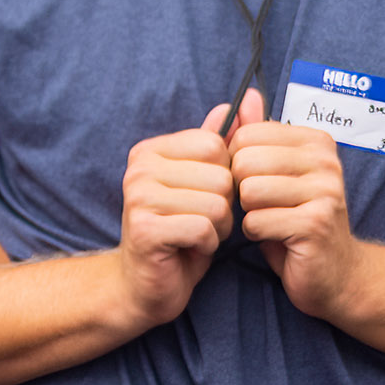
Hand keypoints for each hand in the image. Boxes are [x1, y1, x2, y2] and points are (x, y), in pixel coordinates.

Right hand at [109, 102, 235, 333]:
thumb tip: (246, 98)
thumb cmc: (179, 232)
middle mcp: (140, 168)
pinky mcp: (145, 229)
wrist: (144, 286)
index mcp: (151, 150)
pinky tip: (187, 249)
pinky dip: (205, 244)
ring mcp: (138, 197)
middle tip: (199, 222)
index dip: (224, 177)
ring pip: (215, 203)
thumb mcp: (204, 184)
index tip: (203, 197)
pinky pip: (203, 228)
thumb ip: (221, 142)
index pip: (216, 145)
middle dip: (223, 206)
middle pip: (220, 176)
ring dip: (216, 227)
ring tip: (195, 236)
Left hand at [226, 89, 366, 325]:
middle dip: (241, 190)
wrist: (335, 272)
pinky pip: (256, 221)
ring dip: (248, 213)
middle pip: (244, 162)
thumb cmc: (296, 219)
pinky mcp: (315, 224)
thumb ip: (257, 136)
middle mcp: (325, 161)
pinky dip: (256, 234)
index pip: (246, 135)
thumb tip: (246, 95)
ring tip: (270, 220)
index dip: (236, 163)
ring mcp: (325, 192)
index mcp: (316, 141)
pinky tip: (276, 237)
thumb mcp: (275, 173)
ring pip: (249, 191)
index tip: (255, 181)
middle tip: (261, 206)